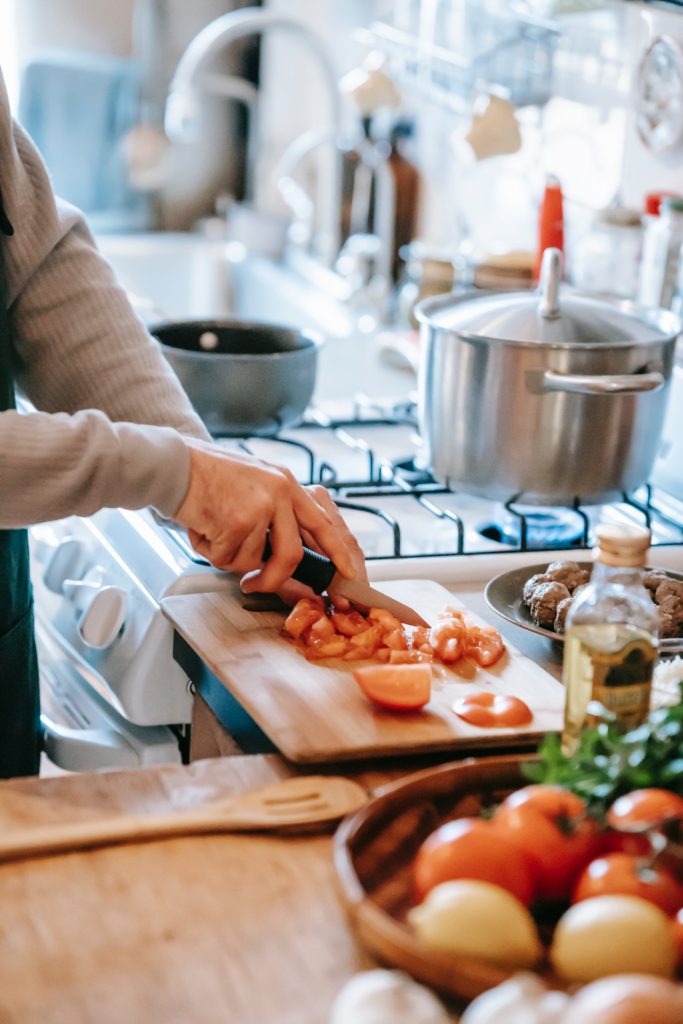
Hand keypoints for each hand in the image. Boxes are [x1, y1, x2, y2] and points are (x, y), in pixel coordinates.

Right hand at [174, 441, 361, 592]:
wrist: (174, 463)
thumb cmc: (208, 477)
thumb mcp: (256, 484)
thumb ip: (276, 514)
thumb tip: (288, 558)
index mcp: (288, 484)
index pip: (324, 524)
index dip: (338, 554)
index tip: (348, 575)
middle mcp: (280, 493)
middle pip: (292, 556)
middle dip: (272, 579)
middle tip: (254, 585)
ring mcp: (260, 506)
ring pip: (253, 561)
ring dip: (228, 556)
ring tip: (213, 531)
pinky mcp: (237, 520)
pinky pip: (227, 558)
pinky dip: (210, 551)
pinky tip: (202, 528)